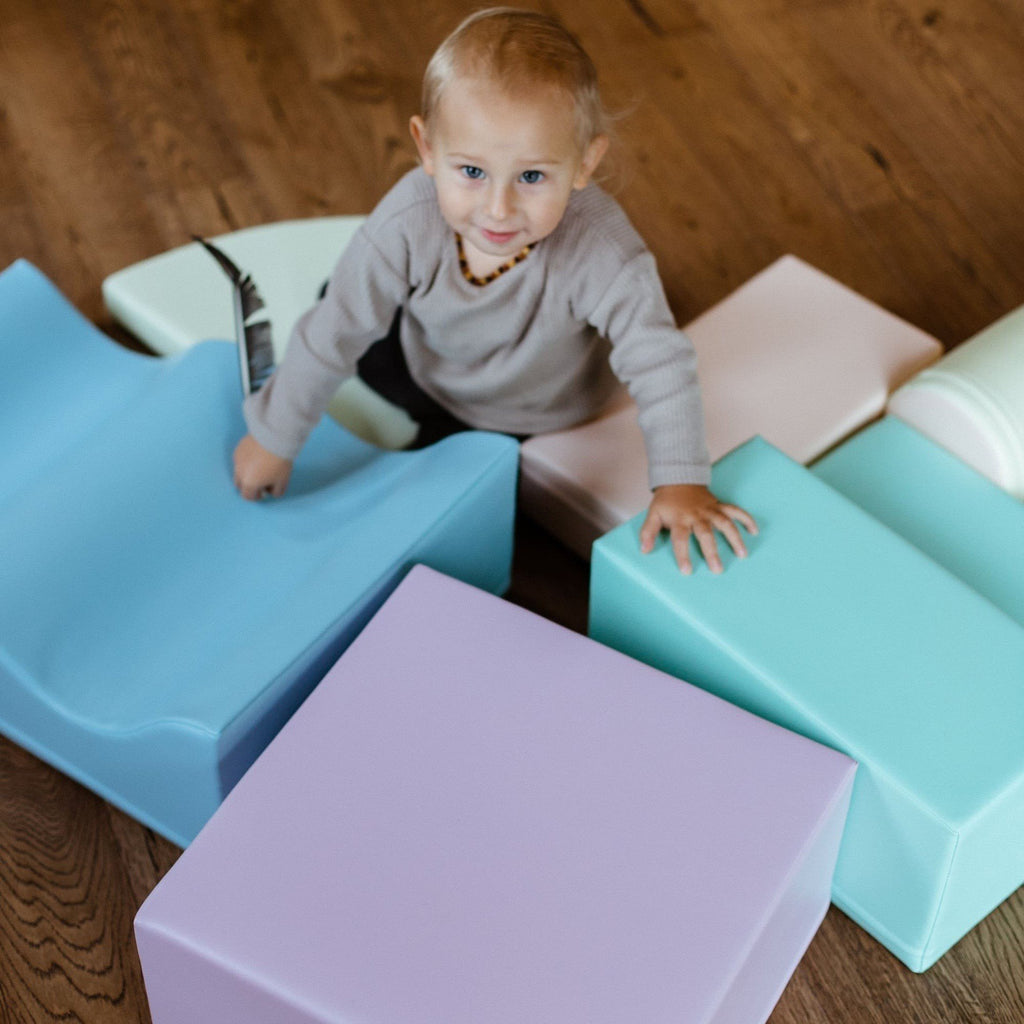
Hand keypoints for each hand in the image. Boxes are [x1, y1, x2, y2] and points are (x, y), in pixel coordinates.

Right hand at [233, 434, 292, 500]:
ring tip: (260, 466)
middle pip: (240, 485)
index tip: (263, 493)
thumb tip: (270, 492)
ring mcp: (237, 460)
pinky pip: (240, 459)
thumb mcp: (282, 481)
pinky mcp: (238, 449)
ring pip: (239, 471)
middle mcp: (239, 473)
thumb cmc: (279, 462)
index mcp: (249, 483)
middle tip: (261, 481)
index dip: (255, 497)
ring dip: (247, 473)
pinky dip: (246, 461)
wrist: (275, 438)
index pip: (247, 496)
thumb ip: (276, 492)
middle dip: (249, 486)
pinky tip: (258, 455)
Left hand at [639, 483, 757, 574]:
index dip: (683, 554)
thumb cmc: (666, 502)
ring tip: (743, 554)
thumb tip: (644, 550)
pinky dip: (746, 519)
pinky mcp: (720, 505)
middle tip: (718, 569)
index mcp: (679, 519)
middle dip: (712, 551)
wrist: (678, 479)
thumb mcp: (653, 515)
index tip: (687, 571)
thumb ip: (648, 532)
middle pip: (705, 534)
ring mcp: (710, 510)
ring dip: (735, 538)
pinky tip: (754, 531)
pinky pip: (736, 511)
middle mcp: (697, 515)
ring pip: (725, 523)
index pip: (680, 538)